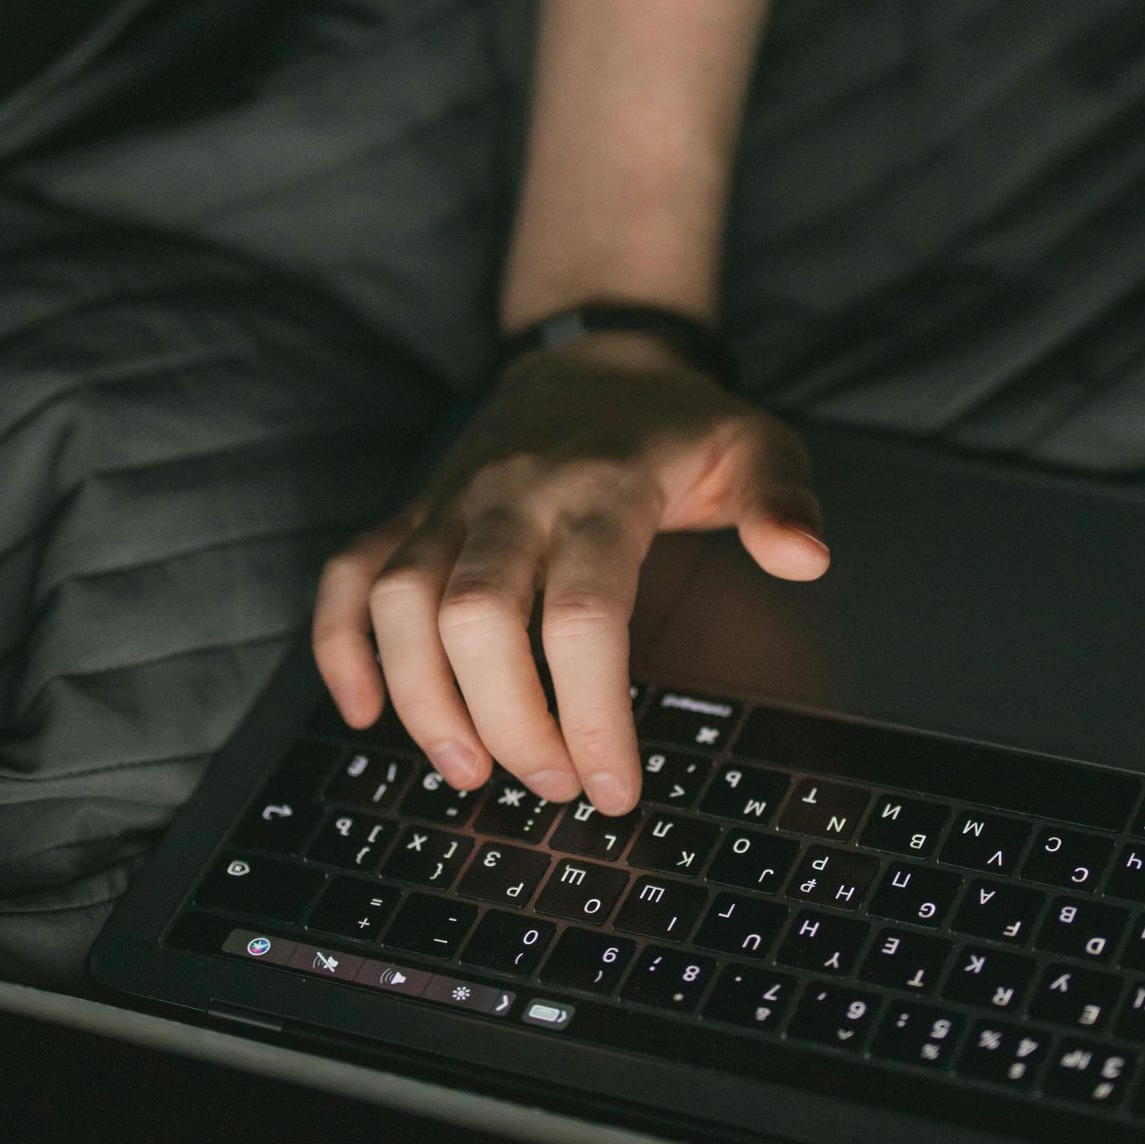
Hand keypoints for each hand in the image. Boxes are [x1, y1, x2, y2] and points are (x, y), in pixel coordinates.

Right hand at [311, 337, 827, 814]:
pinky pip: (349, 573)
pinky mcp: (412, 511)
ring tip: (469, 771)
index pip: (584, 613)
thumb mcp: (755, 444)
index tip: (615, 790)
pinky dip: (339, 646)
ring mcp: (452, 502)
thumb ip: (783, 498)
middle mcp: (514, 496)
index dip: (593, 713)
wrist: (593, 353)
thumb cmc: (675, 425)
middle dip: (507, 722)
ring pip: (399, 600)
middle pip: (477, 617)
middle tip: (553, 785)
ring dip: (422, 699)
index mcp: (603, 489)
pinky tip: (362, 713)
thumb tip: (806, 558)